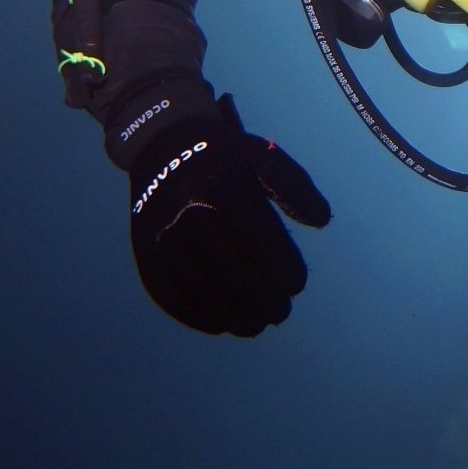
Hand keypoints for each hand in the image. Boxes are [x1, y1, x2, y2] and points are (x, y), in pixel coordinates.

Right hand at [127, 97, 330, 336]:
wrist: (160, 145)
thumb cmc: (223, 156)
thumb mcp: (263, 156)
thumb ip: (296, 187)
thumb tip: (322, 220)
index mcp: (225, 187)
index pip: (266, 247)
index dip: (287, 275)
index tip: (296, 285)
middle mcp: (190, 214)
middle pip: (238, 278)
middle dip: (266, 303)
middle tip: (280, 312)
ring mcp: (163, 238)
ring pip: (206, 296)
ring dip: (235, 318)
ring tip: (255, 323)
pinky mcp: (145, 256)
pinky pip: (173, 298)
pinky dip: (199, 317)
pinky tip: (221, 322)